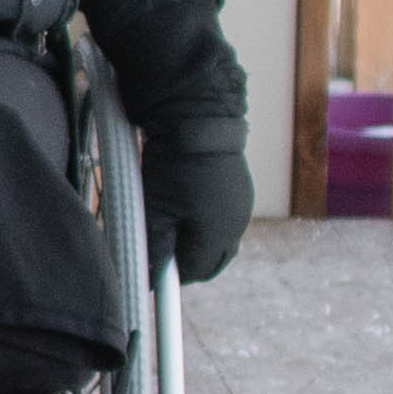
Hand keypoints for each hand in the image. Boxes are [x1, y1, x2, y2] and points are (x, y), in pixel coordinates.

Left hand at [144, 130, 248, 283]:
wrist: (200, 116)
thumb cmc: (174, 163)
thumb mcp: (155, 208)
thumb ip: (155, 245)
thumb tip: (151, 274)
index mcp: (217, 235)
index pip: (195, 271)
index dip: (172, 277)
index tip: (151, 273)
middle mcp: (236, 225)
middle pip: (212, 261)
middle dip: (187, 263)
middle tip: (161, 257)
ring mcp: (241, 207)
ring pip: (219, 241)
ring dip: (196, 242)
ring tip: (171, 229)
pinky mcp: (240, 190)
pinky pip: (224, 220)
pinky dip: (205, 224)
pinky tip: (185, 209)